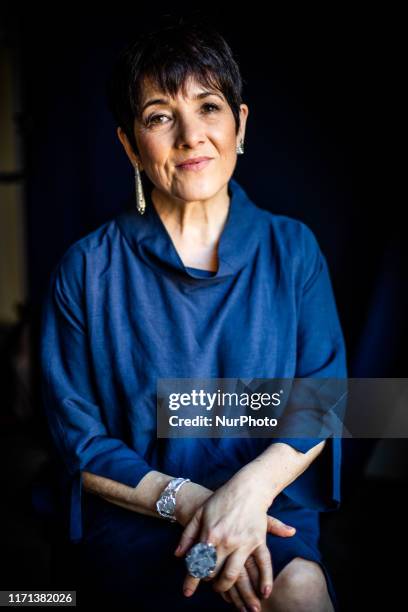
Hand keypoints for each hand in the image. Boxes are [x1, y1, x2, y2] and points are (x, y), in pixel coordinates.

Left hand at [174, 473, 295, 605]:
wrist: (247, 487)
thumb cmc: (222, 498)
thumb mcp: (200, 513)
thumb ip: (188, 535)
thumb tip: (178, 555)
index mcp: (209, 534)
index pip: (197, 563)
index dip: (191, 580)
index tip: (187, 592)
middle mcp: (225, 542)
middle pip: (213, 573)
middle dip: (208, 582)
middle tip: (207, 583)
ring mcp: (243, 543)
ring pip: (233, 575)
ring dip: (226, 587)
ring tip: (222, 588)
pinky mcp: (258, 541)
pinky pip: (262, 564)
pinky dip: (265, 580)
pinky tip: (264, 593)